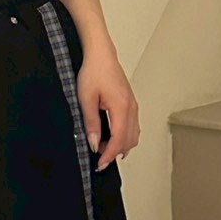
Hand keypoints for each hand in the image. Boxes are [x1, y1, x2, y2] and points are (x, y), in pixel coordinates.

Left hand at [76, 44, 139, 172]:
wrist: (101, 55)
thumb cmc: (94, 72)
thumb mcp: (86, 99)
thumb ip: (91, 123)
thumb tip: (94, 143)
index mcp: (122, 107)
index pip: (119, 140)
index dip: (109, 155)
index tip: (100, 164)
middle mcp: (132, 108)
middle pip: (129, 140)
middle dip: (114, 152)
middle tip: (98, 156)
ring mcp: (134, 106)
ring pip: (134, 135)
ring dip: (121, 145)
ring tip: (103, 146)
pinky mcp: (131, 104)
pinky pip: (133, 127)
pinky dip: (125, 137)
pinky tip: (112, 137)